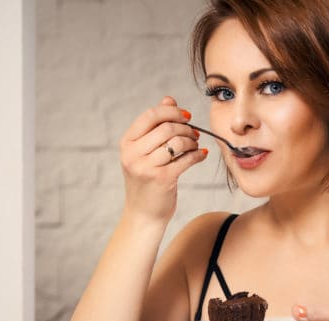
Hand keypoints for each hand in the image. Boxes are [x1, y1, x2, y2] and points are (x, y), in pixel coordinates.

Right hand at [119, 96, 206, 221]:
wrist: (143, 214)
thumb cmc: (147, 180)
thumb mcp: (145, 151)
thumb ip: (155, 125)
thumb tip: (169, 99)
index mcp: (127, 143)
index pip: (150, 115)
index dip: (171, 111)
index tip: (186, 116)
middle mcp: (132, 154)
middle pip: (166, 128)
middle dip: (185, 128)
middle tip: (194, 134)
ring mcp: (145, 167)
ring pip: (177, 142)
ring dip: (192, 141)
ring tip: (195, 145)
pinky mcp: (161, 179)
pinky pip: (186, 159)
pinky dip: (197, 155)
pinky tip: (200, 155)